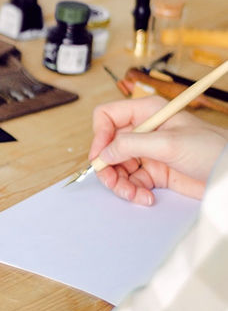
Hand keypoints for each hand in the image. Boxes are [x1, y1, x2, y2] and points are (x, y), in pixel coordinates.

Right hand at [88, 96, 227, 205]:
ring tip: (133, 194)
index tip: (100, 156)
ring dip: (120, 183)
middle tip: (113, 182)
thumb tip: (103, 154)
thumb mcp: (168, 143)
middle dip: (108, 167)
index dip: (99, 135)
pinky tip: (146, 197)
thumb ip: (131, 145)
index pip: (107, 117)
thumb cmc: (212, 149)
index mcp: (146, 113)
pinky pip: (132, 182)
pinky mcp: (154, 172)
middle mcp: (143, 131)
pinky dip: (134, 191)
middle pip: (108, 147)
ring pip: (116, 167)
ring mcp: (147, 153)